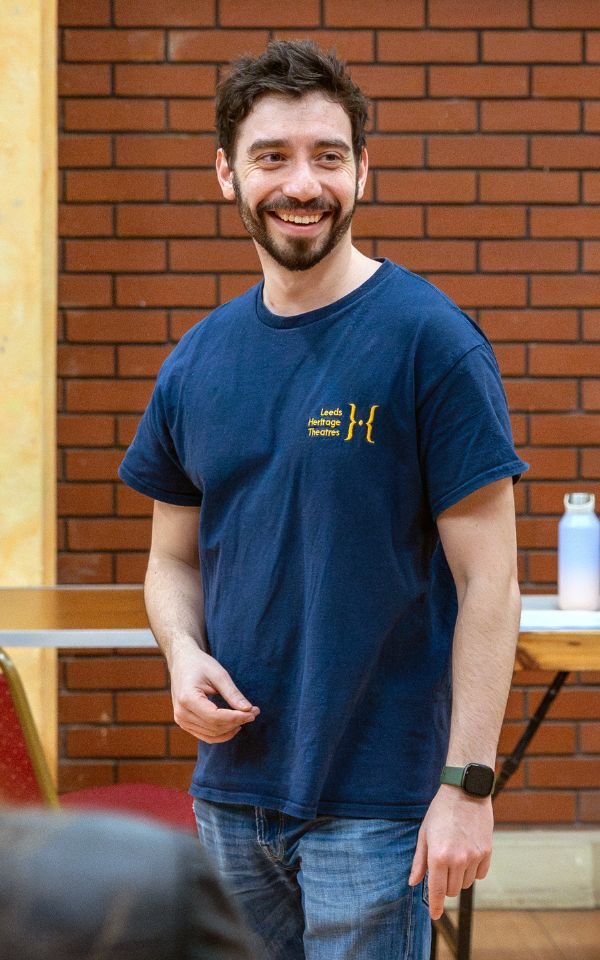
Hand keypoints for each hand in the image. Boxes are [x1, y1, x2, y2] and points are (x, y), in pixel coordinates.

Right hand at [170, 646, 259, 743]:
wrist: (181, 662)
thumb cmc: (200, 664)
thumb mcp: (219, 674)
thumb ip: (232, 693)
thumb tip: (248, 710)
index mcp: (187, 698)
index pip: (215, 717)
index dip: (236, 717)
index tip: (253, 712)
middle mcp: (181, 713)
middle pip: (214, 727)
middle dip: (237, 722)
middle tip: (254, 712)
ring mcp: (181, 720)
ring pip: (211, 735)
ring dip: (231, 729)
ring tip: (246, 717)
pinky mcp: (184, 723)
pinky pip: (206, 736)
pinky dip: (222, 734)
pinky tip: (234, 725)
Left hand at [408, 785, 492, 919]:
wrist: (465, 792)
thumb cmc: (441, 811)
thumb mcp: (424, 833)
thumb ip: (419, 861)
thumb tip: (413, 883)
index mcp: (438, 856)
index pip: (437, 891)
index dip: (436, 906)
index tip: (435, 915)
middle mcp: (457, 860)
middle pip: (452, 890)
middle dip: (445, 885)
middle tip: (442, 868)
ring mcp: (474, 857)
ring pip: (466, 883)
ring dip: (459, 877)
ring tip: (455, 855)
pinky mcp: (487, 852)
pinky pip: (480, 874)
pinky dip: (474, 871)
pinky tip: (468, 854)